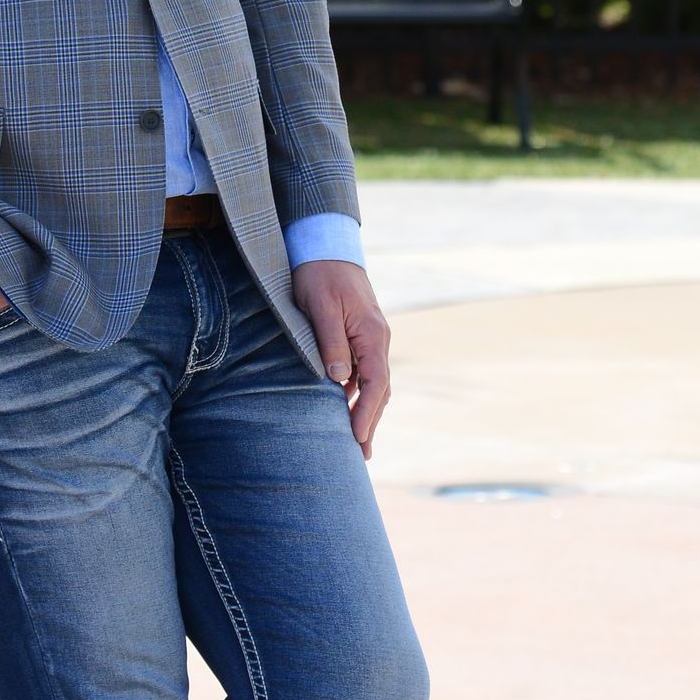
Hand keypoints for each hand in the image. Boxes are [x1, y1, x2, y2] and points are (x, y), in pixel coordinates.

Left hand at [291, 259, 390, 457]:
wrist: (324, 245)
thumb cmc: (319, 274)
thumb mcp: (320, 307)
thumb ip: (330, 343)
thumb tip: (339, 380)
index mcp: (372, 334)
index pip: (376, 383)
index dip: (367, 412)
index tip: (357, 437)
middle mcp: (377, 339)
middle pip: (380, 389)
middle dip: (371, 422)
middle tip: (362, 454)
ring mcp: (370, 338)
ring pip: (374, 383)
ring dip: (367, 411)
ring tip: (358, 442)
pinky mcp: (358, 336)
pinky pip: (363, 372)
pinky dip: (358, 394)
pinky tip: (345, 410)